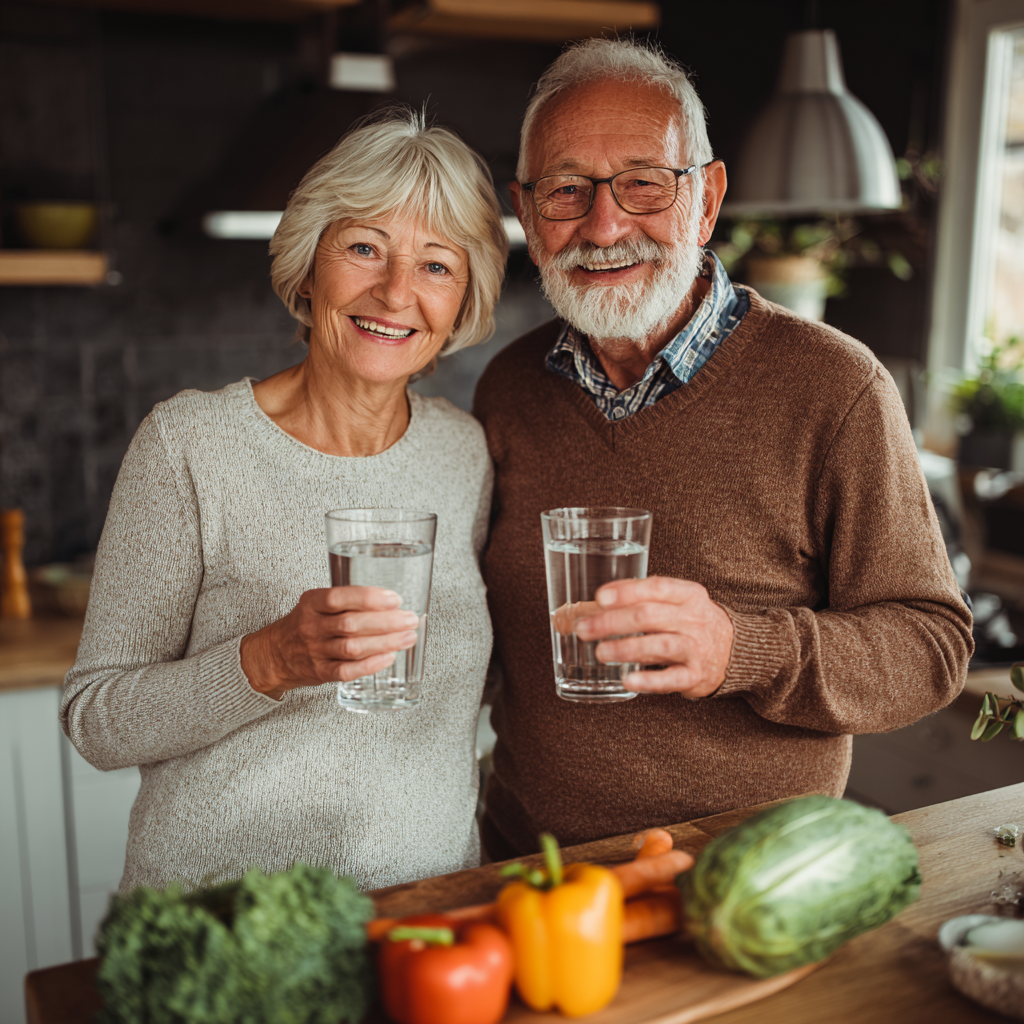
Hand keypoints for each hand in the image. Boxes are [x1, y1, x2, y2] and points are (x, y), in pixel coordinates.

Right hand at [240, 587, 420, 699]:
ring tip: (408, 637)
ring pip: (352, 648)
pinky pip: (347, 671)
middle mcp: (311, 626)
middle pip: (351, 624)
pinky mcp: (320, 672)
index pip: (339, 597)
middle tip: (409, 620)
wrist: (274, 654)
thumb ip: (347, 600)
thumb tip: (391, 601)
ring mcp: (315, 651)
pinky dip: (370, 665)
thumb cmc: (304, 624)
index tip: (393, 599)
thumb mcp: (316, 603)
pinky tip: (389, 657)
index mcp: (311, 603)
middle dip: (386, 622)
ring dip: (385, 643)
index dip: (368, 598)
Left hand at [573, 576, 733, 697]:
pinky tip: (627, 679)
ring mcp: (696, 648)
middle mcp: (693, 619)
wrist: (736, 651)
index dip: (627, 592)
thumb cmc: (692, 622)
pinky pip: (671, 679)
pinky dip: (649, 680)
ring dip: (625, 648)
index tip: (600, 598)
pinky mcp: (696, 676)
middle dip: (612, 622)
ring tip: (600, 652)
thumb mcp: (676, 602)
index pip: (656, 588)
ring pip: (659, 645)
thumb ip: (639, 599)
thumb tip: (589, 605)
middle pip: (649, 616)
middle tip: (584, 629)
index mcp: (688, 595)